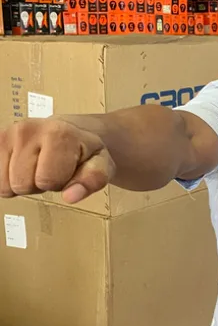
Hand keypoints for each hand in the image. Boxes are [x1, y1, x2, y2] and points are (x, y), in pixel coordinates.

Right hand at [0, 118, 114, 203]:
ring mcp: (9, 133)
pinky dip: (8, 180)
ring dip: (23, 183)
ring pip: (4, 184)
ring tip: (38, 168)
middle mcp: (29, 128)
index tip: (66, 172)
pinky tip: (24, 167)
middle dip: (38, 185)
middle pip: (22, 184)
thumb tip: (70, 196)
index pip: (47, 179)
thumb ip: (92, 180)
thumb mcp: (101, 165)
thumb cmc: (85, 152)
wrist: (71, 131)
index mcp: (58, 133)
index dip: (59, 184)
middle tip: (51, 170)